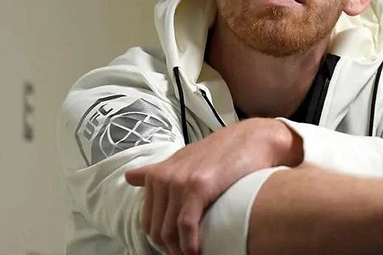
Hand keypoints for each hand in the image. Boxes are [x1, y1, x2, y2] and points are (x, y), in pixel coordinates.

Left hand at [125, 118, 301, 254]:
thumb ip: (158, 170)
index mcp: (159, 173)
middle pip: (156, 229)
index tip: (175, 247)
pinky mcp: (197, 186)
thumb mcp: (184, 157)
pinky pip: (185, 225)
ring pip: (168, 231)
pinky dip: (189, 243)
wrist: (253, 138)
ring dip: (179, 250)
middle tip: (185, 253)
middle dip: (169, 248)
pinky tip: (196, 250)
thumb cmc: (223, 151)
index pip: (148, 220)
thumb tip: (129, 176)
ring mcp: (179, 181)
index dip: (160, 239)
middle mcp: (164, 177)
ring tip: (192, 254)